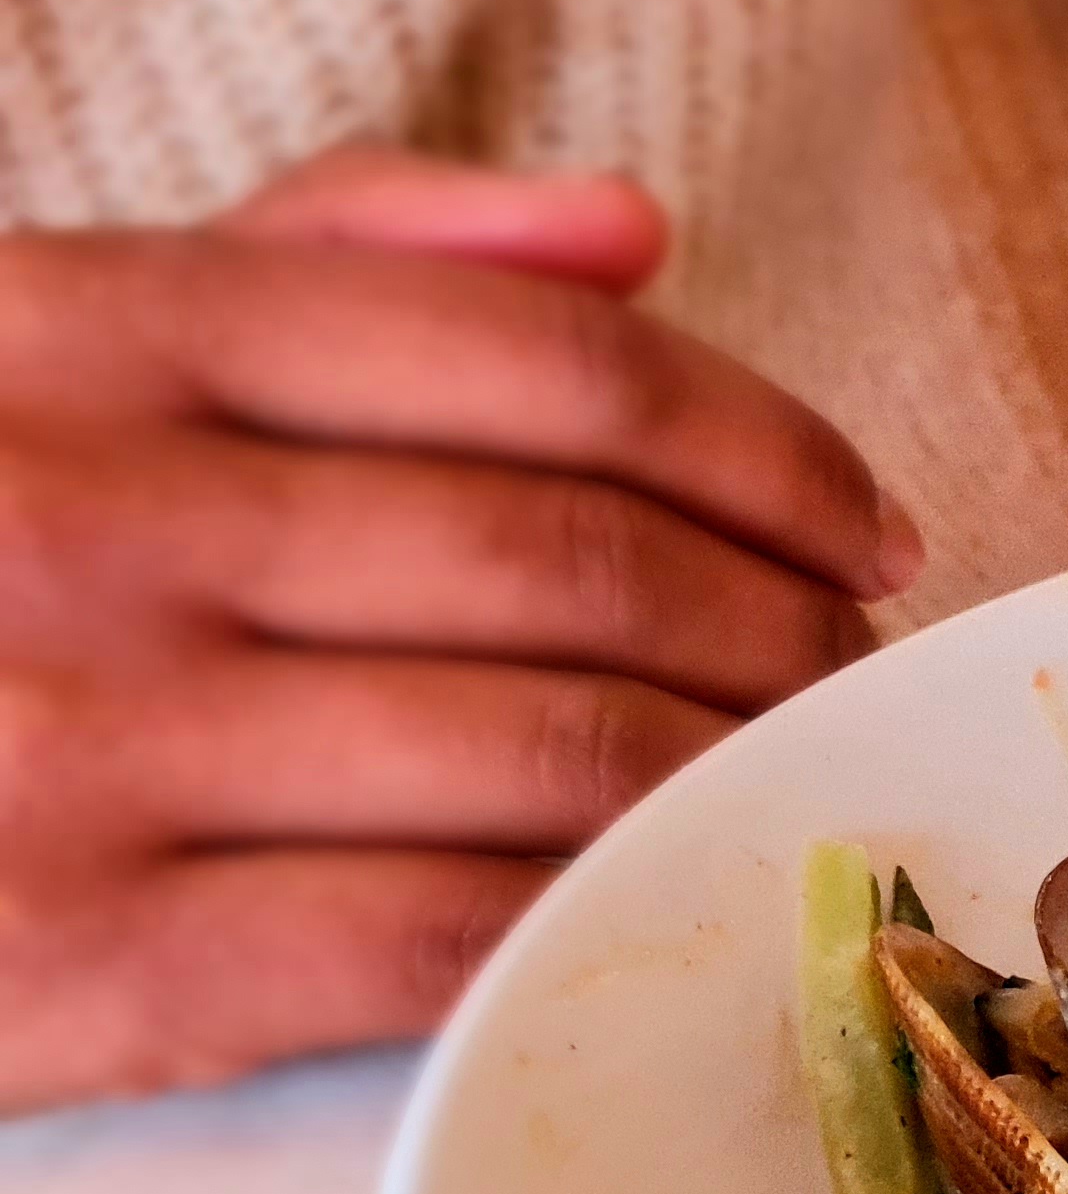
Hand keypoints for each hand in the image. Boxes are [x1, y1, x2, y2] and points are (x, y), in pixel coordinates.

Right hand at [0, 147, 921, 1115]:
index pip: (532, 361)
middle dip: (778, 628)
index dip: (759, 443)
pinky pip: (446, 937)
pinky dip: (605, 922)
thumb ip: (326, 265)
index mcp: (94, 337)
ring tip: (800, 788)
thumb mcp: (46, 346)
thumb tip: (627, 230)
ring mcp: (91, 745)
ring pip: (548, 755)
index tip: (860, 523)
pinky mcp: (94, 963)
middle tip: (853, 677)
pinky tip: (676, 912)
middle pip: (573, 564)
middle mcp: (97, 520)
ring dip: (732, 780)